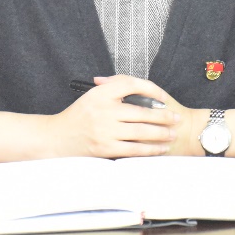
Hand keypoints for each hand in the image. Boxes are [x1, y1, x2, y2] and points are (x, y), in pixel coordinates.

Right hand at [47, 75, 183, 158]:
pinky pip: (134, 149)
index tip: (164, 97)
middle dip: (164, 116)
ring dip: (161, 133)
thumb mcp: (93, 95)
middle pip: (142, 111)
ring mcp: (105, 130)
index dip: (153, 89)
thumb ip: (115, 86)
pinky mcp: (106, 148)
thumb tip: (142, 87)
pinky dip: (150, 149)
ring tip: (172, 133)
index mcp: (101, 93)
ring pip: (142, 132)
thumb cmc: (79, 115)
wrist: (57, 138)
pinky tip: (160, 148)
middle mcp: (104, 110)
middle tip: (177, 118)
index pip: (132, 84)